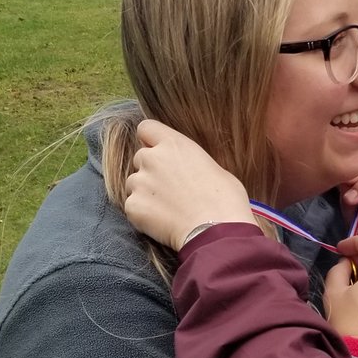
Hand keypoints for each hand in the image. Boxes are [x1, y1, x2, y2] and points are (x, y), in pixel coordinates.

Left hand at [124, 119, 255, 250]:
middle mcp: (152, 158)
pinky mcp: (133, 206)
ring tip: (167, 208)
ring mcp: (139, 182)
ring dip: (145, 192)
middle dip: (150, 170)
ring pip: (133, 183)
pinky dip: (143, 213)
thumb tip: (188, 172)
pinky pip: (132, 206)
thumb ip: (191, 162)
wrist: (216, 229)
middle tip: (169, 188)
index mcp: (174, 144)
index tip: (158, 151)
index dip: (151, 140)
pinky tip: (162, 221)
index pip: (146, 128)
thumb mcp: (214, 168)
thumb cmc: (225, 199)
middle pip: (140, 158)